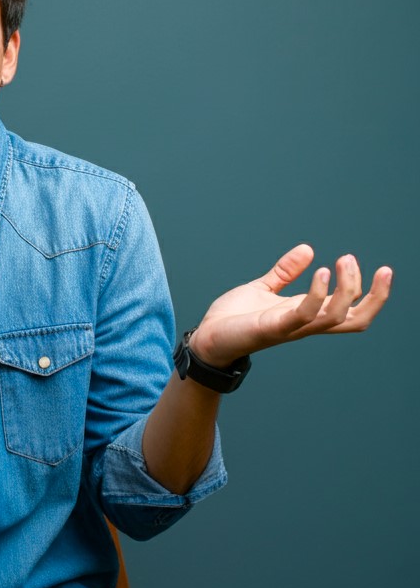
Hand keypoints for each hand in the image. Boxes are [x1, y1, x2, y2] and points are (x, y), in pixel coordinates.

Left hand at [190, 244, 392, 367]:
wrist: (206, 337)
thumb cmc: (234, 318)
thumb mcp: (263, 288)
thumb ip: (285, 272)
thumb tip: (308, 249)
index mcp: (307, 314)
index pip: (353, 309)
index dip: (372, 292)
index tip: (380, 268)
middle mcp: (306, 324)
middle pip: (356, 319)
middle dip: (374, 295)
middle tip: (363, 262)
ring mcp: (291, 327)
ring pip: (336, 317)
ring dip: (346, 289)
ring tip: (341, 261)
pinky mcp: (273, 328)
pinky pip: (304, 315)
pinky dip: (317, 295)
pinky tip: (320, 272)